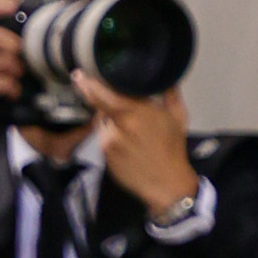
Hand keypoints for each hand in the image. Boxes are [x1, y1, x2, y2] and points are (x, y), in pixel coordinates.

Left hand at [79, 73, 195, 218]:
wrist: (165, 182)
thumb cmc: (173, 148)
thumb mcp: (178, 116)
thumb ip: (170, 93)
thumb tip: (167, 78)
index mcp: (137, 112)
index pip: (106, 94)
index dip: (90, 84)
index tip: (79, 75)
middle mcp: (119, 126)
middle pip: (99, 106)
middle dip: (92, 95)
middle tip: (85, 83)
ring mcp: (109, 142)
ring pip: (101, 122)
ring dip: (108, 119)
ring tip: (127, 126)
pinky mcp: (105, 156)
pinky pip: (103, 138)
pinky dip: (110, 134)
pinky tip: (125, 141)